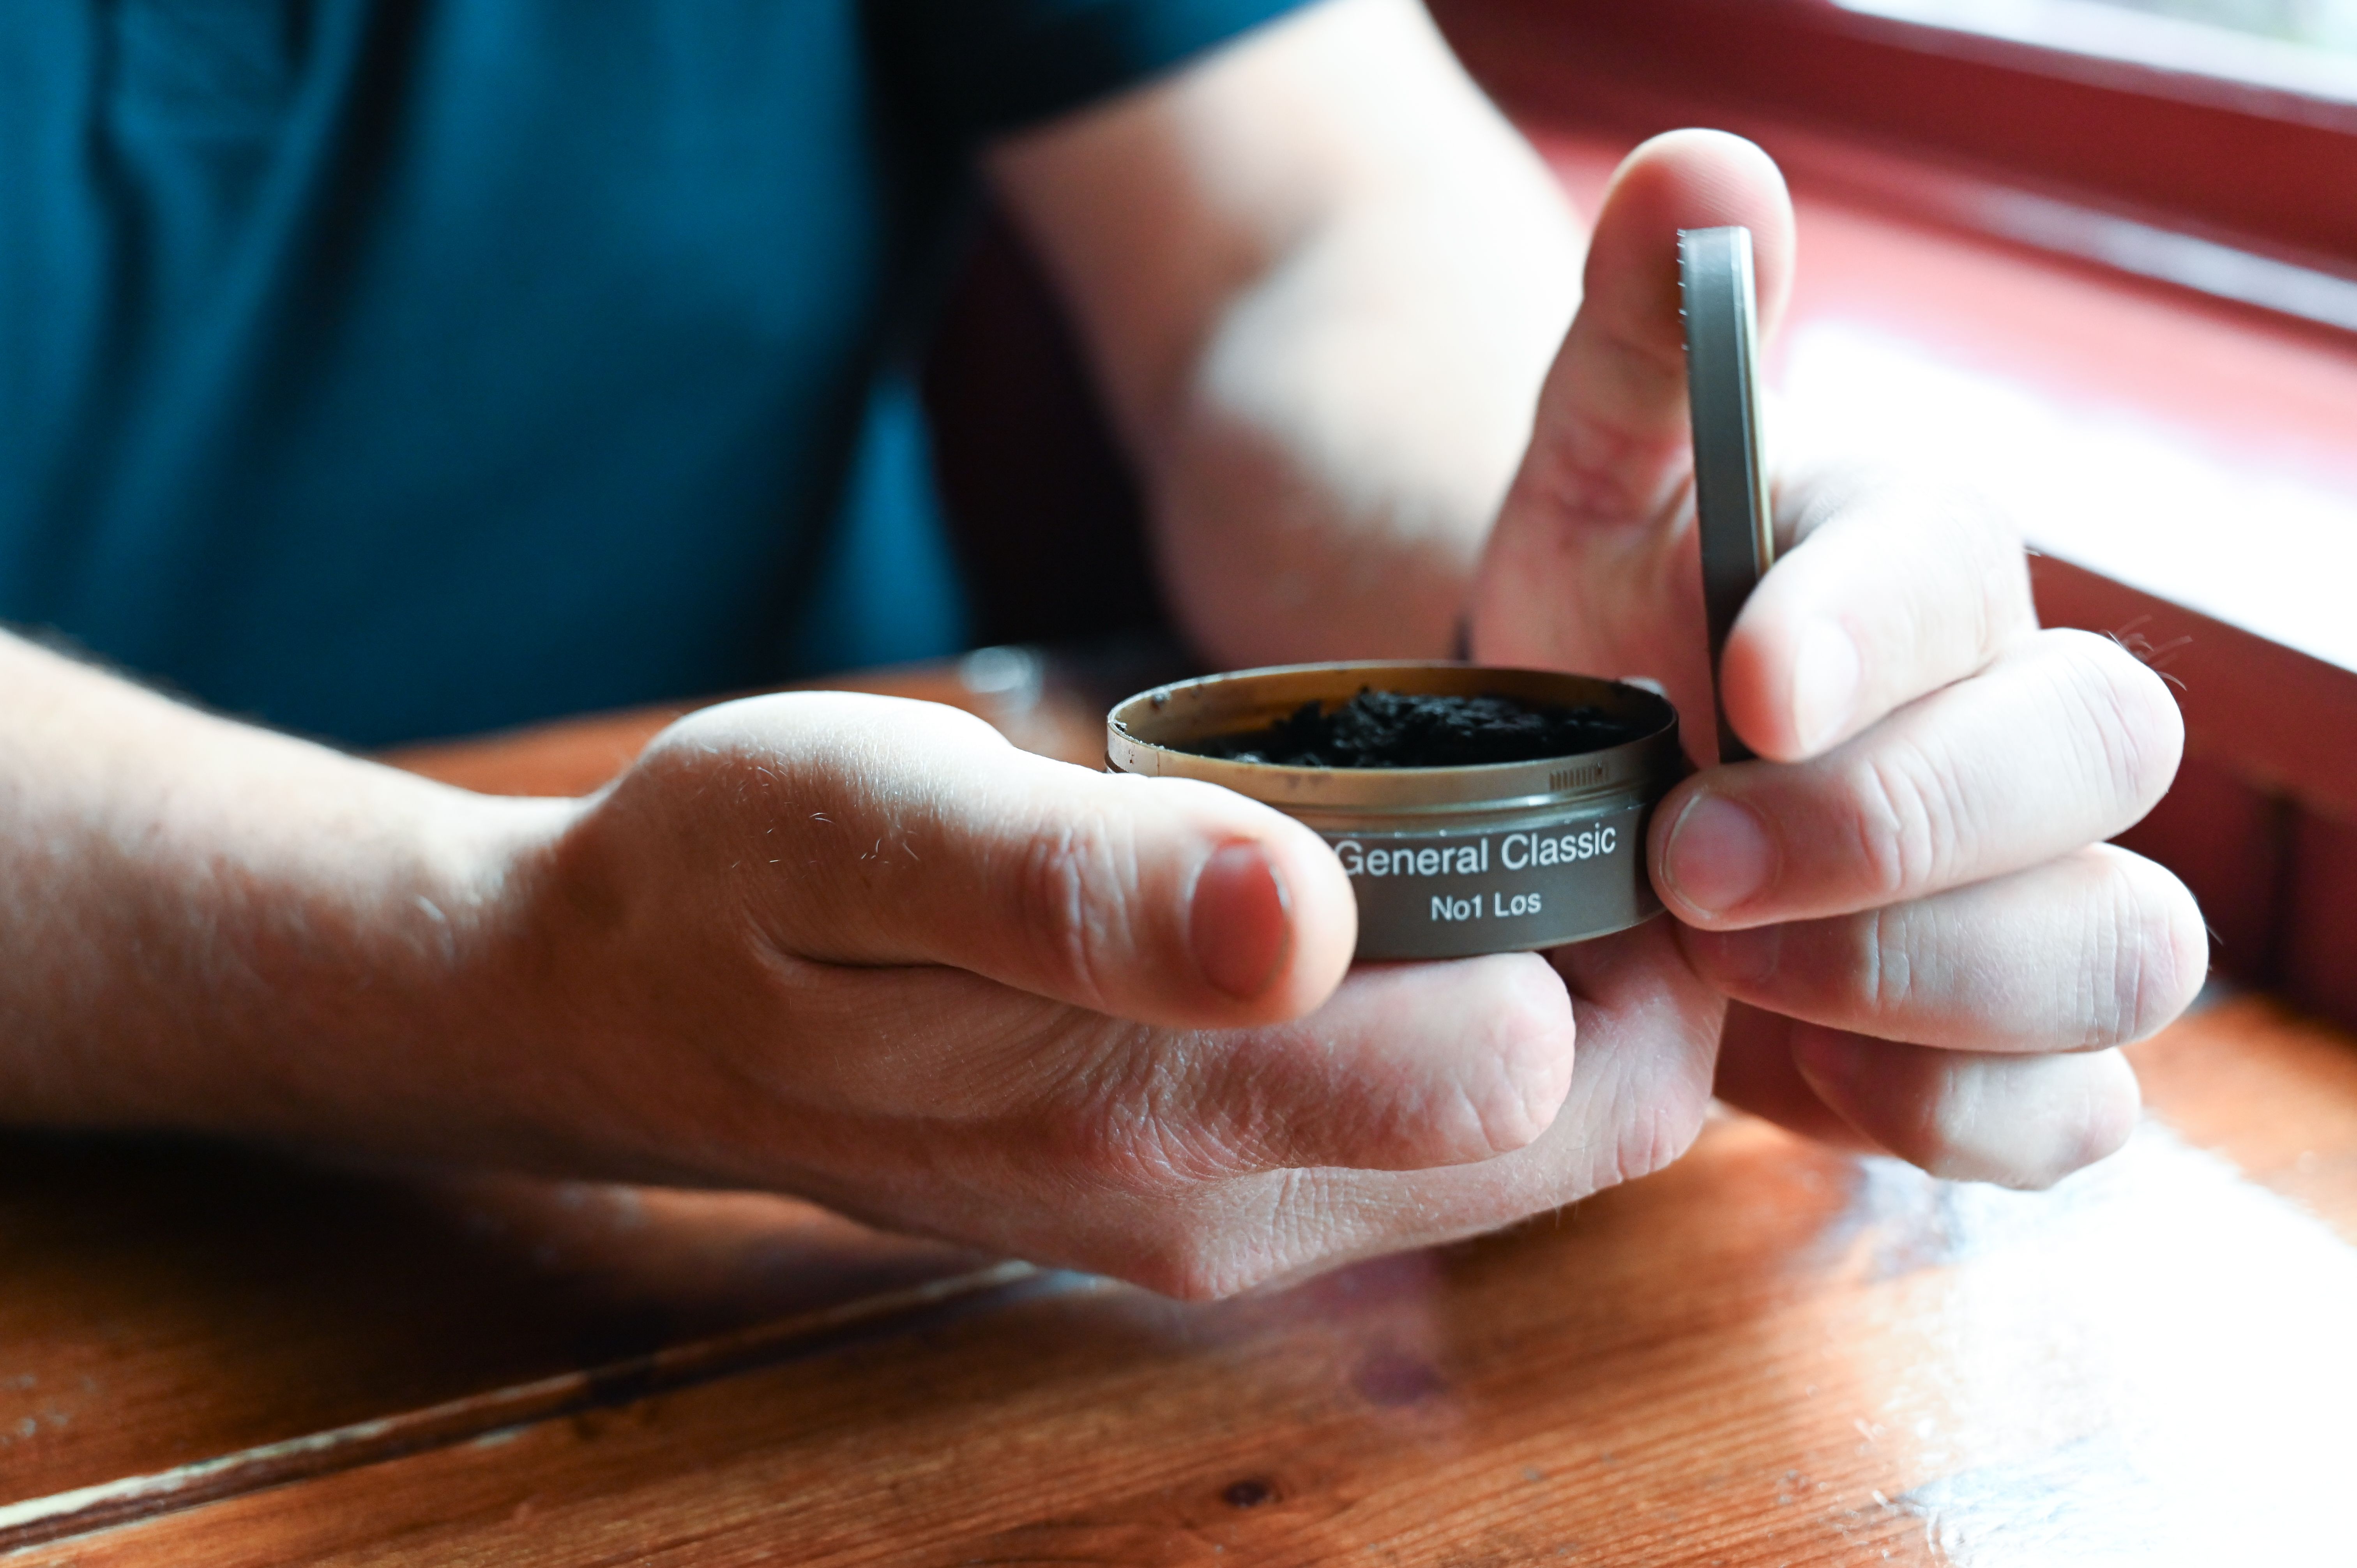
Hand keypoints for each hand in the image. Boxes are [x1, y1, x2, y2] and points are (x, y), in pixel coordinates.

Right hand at [474, 693, 1720, 1295]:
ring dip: (1569, 988)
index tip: (1590, 754)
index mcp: (1169, 1115)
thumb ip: (1085, 884)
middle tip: (1574, 771)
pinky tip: (1411, 901)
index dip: (1619, 909)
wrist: (622, 1007)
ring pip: (1533, 1143)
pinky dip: (1484, 1025)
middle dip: (1635, 956)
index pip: (1553, 1069)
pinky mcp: (1210, 1203)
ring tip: (1502, 819)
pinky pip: (1442, 1144)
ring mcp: (1225, 1227)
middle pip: (1586, 1123)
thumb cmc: (730, 877)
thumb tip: (1296, 914)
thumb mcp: (871, 826)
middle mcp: (1231, 1215)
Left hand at [1471, 131, 2206, 1185]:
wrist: (1592, 785)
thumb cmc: (1599, 622)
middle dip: (1892, 827)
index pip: (1962, 574)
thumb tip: (1700, 167)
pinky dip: (1958, 1111)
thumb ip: (1636, 338)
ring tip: (1722, 964)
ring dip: (1928, 978)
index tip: (1742, 681)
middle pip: (2094, 766)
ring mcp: (2032, 890)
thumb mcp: (1584, 482)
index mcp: (1923, 567)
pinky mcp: (1996, 1042)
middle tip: (1684, 857)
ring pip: (2118, 950)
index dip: (1870, 628)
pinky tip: (1809, 1072)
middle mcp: (2018, 721)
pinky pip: (2065, 1109)